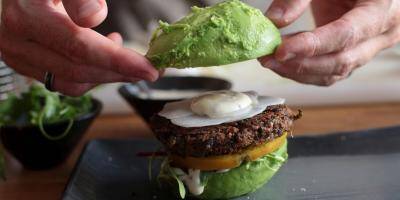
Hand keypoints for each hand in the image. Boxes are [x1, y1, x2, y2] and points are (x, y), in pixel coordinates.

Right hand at [0, 0, 158, 95]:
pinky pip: (62, 81)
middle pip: (78, 70)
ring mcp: (19, 57)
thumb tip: (94, 17)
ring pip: (71, 82)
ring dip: (107, 77)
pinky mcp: (25, 64)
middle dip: (119, 73)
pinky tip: (104, 61)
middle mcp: (18, 42)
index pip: (80, 46)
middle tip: (150, 70)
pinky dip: (90, 76)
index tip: (149, 69)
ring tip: (130, 63)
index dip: (118, 61)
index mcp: (27, 16)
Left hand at [259, 0, 399, 85]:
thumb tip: (274, 20)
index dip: (311, 46)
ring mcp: (371, 47)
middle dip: (300, 64)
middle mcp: (383, 32)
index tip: (281, 51)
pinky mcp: (356, 54)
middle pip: (340, 60)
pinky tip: (284, 62)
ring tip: (271, 61)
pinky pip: (331, 71)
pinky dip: (305, 70)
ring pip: (335, 72)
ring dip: (299, 71)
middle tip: (268, 59)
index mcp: (381, 7)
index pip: (345, 34)